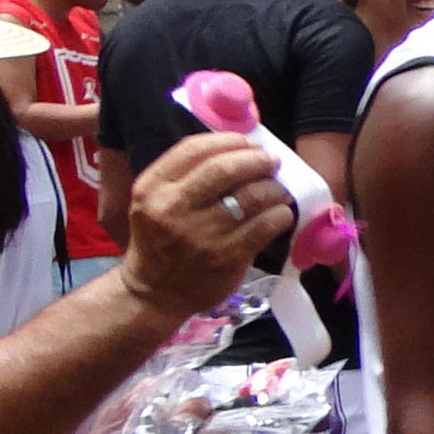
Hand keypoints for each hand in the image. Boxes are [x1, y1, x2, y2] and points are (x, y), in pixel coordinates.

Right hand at [109, 133, 296, 317]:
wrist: (154, 293)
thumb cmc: (161, 241)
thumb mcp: (155, 203)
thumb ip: (185, 176)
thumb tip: (238, 148)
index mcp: (152, 188)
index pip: (193, 149)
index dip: (229, 140)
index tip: (248, 142)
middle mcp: (172, 208)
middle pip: (225, 168)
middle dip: (256, 160)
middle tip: (270, 162)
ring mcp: (200, 235)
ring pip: (251, 196)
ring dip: (274, 188)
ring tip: (278, 190)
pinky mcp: (226, 257)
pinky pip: (265, 226)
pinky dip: (280, 214)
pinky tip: (281, 213)